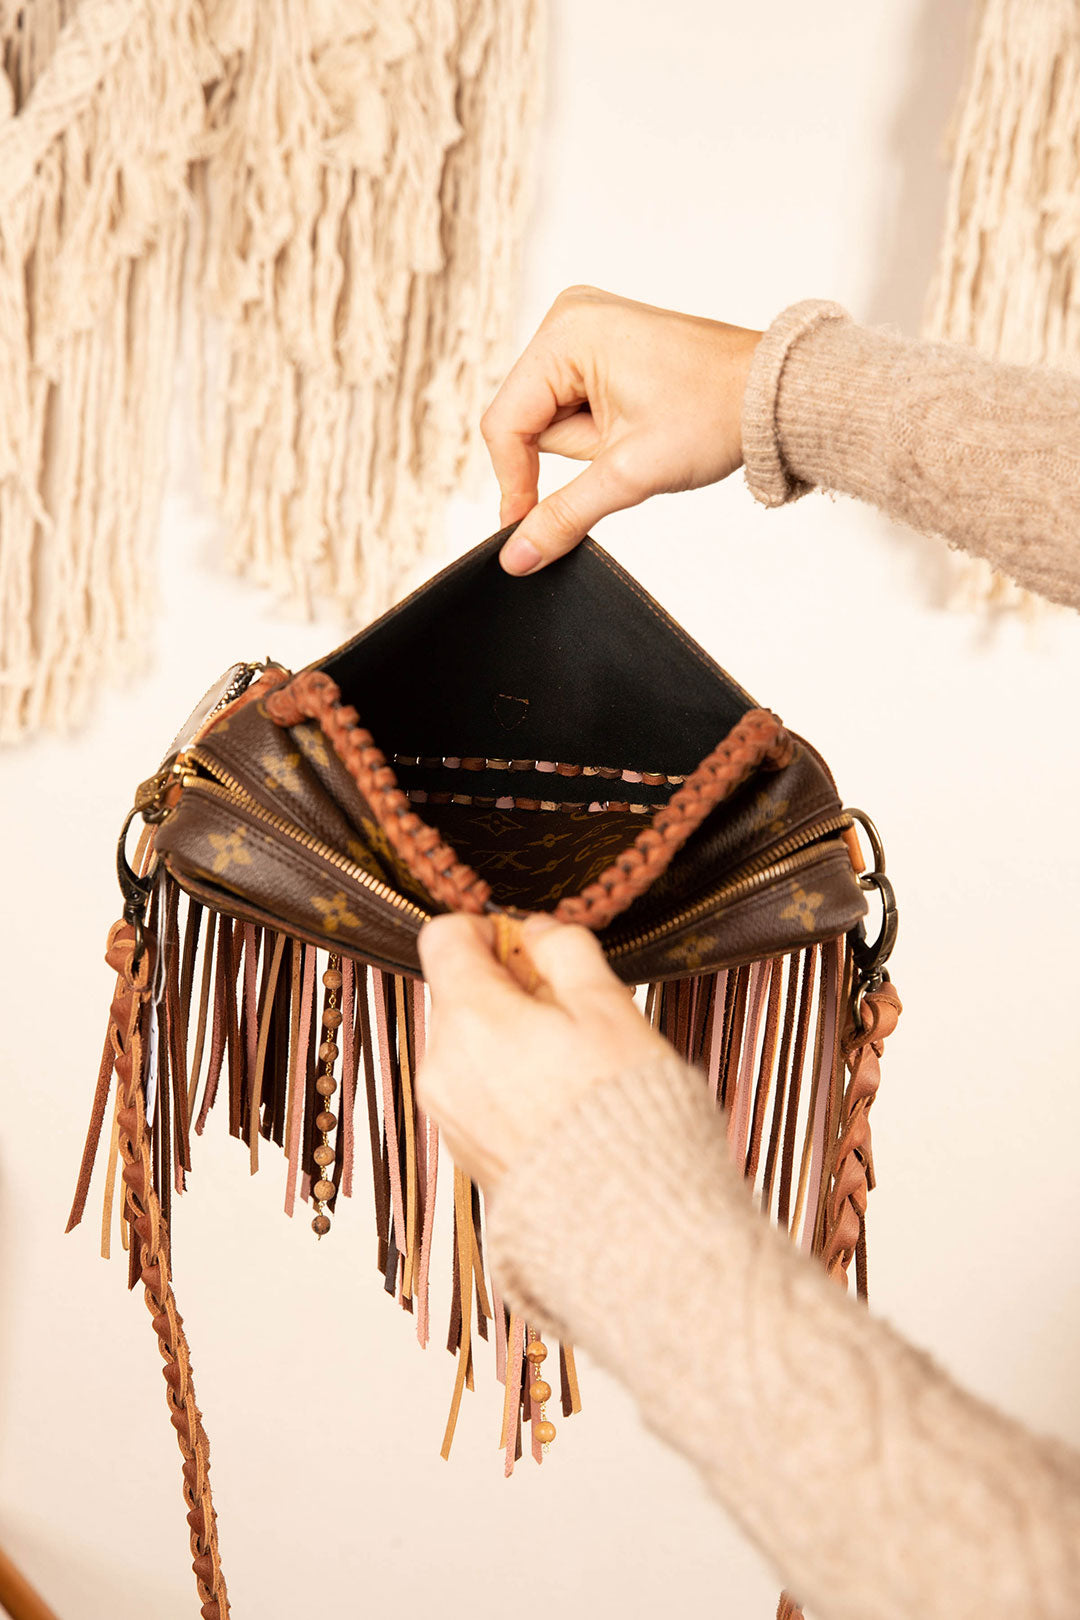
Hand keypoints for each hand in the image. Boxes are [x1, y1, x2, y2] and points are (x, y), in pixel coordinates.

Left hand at [415, 912, 670, 1201]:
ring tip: (568, 1063)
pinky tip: (555, 1102)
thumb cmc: (624, 1112)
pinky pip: (470, 1087)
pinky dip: (503, 1079)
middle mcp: (442, 1062)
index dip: (488, 929)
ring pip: (464, 1040)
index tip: (531, 948)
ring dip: (506, 1034)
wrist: (622, 1220)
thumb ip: (566, 949)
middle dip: (506, 988)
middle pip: (456, 991)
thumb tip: (537, 930)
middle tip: (569, 1012)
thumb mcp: (609, 1007)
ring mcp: (445, 1110)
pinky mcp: (458, 1146)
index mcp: (472, 1018)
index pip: (444, 936)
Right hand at [481, 285, 761, 574]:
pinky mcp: (604, 344)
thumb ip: (563, 515)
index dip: (512, 484)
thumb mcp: (629, 474)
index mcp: (566, 332)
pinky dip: (597, 429)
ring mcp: (587, 327)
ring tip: (640, 434)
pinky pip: (573, 402)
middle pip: (525, 418)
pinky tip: (639, 425)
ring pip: (550, 415)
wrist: (773, 394)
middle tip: (623, 455)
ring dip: (587, 443)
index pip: (504, 423)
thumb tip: (516, 557)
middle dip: (570, 453)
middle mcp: (569, 317)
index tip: (526, 530)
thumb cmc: (715, 412)